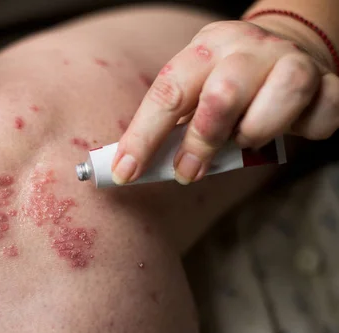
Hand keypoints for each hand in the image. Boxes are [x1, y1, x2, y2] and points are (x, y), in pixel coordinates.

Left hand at [111, 19, 338, 184]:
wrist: (288, 48)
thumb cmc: (230, 83)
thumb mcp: (195, 91)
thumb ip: (173, 125)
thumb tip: (135, 166)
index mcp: (205, 49)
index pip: (168, 92)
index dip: (144, 136)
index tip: (127, 172)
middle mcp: (248, 47)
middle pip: (222, 95)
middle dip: (201, 143)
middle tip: (187, 173)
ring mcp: (291, 60)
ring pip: (282, 95)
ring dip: (257, 132)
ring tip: (247, 137)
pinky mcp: (329, 82)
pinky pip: (321, 116)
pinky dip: (304, 131)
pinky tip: (292, 127)